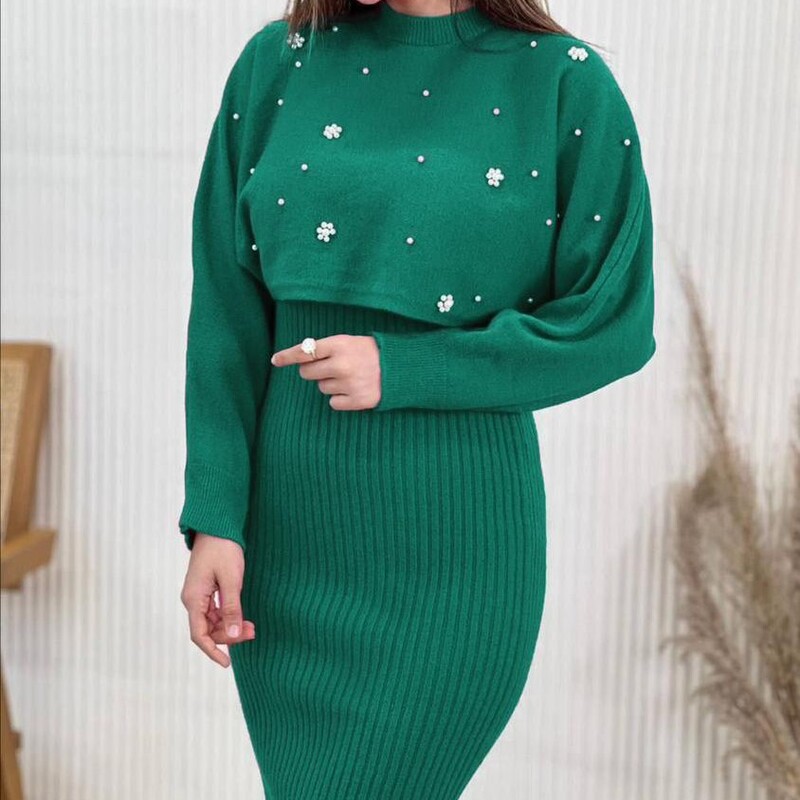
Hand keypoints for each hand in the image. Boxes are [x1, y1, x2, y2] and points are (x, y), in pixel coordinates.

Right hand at [180, 533, 255, 667]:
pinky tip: (242, 618)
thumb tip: (232, 634)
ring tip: (252, 627)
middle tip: (252, 632)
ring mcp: (199, 595)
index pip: (199, 635)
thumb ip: (231, 608)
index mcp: (193, 599)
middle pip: (207, 630)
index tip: (226, 664)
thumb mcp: (231, 580)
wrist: (217, 526)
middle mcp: (192, 600)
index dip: (212, 651)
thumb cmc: (223, 549)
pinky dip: (229, 617)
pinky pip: (215, 611)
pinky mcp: (206, 590)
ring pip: (212, 622)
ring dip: (230, 627)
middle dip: (228, 636)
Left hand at [270, 334, 381, 410]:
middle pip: (307, 373)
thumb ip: (327, 349)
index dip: (287, 356)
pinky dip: (341, 399)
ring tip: (350, 377)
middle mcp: (342, 364)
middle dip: (314, 371)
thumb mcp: (350, 341)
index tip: (275, 360)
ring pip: (322, 388)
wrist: (403, 368)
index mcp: (340, 344)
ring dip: (331, 384)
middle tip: (330, 368)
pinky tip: (354, 390)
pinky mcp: (357, 401)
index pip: (305, 350)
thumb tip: (300, 359)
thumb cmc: (372, 352)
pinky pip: (333, 403)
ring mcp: (349, 383)